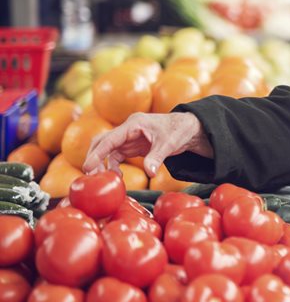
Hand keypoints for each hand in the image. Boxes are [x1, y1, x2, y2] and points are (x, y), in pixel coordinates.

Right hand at [82, 112, 212, 177]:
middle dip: (94, 157)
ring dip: (101, 163)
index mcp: (134, 123)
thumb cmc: (179, 131)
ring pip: (107, 149)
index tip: (88, 166)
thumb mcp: (169, 144)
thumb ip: (157, 158)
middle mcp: (128, 129)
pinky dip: (112, 165)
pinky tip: (117, 176)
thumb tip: (150, 173)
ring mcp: (128, 137)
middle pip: (102, 142)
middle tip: (90, 175)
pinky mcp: (132, 145)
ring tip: (101, 178)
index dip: (98, 153)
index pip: (110, 138)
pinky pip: (116, 155)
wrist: (189, 128)